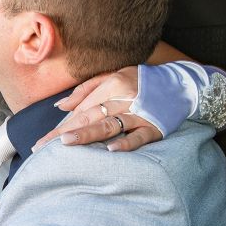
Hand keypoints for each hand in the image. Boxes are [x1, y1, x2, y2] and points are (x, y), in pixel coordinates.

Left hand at [33, 66, 162, 152]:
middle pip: (89, 117)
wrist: (181, 84)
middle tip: (44, 146)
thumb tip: (60, 106)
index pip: (81, 108)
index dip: (61, 124)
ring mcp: (139, 113)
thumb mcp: (114, 76)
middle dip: (65, 132)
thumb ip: (86, 90)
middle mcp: (124, 97)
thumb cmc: (142, 82)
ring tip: (67, 142)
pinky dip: (126, 142)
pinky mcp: (154, 126)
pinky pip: (138, 136)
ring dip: (88, 134)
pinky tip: (111, 150)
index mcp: (112, 84)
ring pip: (109, 124)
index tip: (43, 140)